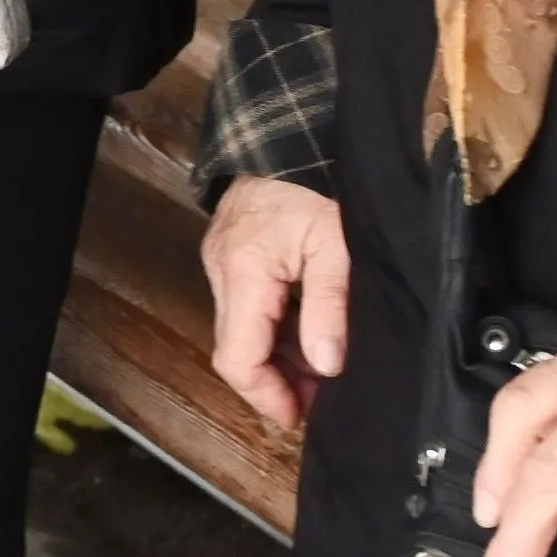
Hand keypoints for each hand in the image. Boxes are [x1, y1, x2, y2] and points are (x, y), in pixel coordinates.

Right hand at [199, 176, 352, 429]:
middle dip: (276, 382)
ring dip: (277, 359)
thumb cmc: (318, 191)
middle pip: (235, 351)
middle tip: (320, 398)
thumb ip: (329, 308)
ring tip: (321, 370)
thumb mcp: (336, 248)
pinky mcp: (228, 260)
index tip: (301, 415)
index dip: (266, 395)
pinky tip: (308, 335)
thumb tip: (326, 368)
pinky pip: (246, 312)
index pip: (237, 357)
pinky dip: (274, 332)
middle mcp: (221, 274)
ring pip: (241, 334)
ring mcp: (220, 266)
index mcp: (244, 273)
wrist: (289, 142)